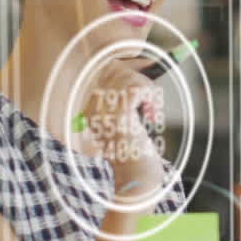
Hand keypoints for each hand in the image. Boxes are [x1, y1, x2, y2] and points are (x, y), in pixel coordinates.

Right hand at [81, 57, 166, 201]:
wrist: (137, 177)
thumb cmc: (136, 150)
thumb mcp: (130, 116)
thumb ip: (131, 92)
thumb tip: (146, 63)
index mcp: (88, 106)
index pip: (103, 70)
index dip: (128, 65)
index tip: (146, 66)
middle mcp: (89, 107)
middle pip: (115, 69)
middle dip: (140, 79)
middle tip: (152, 102)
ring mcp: (101, 111)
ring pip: (129, 76)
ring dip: (149, 91)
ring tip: (152, 112)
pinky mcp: (118, 116)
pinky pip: (139, 88)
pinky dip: (152, 98)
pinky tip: (152, 115)